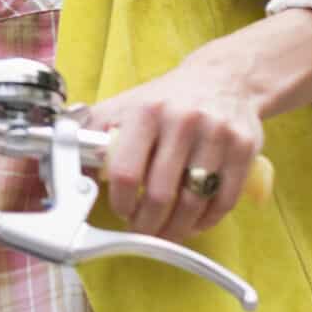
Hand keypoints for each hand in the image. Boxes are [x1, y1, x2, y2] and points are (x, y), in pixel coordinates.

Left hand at [84, 60, 263, 242]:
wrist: (224, 78)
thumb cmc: (167, 98)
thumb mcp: (125, 106)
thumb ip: (94, 133)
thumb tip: (66, 166)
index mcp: (147, 112)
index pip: (127, 173)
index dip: (122, 203)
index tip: (122, 212)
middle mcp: (183, 121)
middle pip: (161, 194)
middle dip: (148, 224)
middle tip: (142, 232)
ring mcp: (217, 135)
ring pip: (194, 202)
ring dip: (176, 229)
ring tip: (165, 233)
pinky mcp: (245, 148)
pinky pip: (224, 200)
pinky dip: (207, 221)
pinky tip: (194, 223)